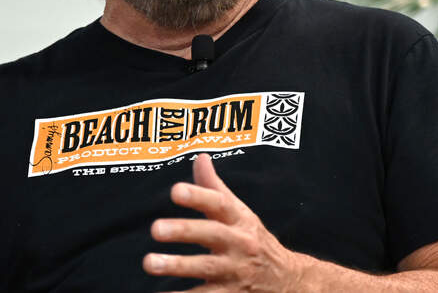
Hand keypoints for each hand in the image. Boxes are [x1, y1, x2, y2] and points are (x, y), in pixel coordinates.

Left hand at [143, 154, 306, 291]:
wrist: (287, 280)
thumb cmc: (253, 240)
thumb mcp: (239, 213)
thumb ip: (214, 188)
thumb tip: (199, 157)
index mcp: (239, 219)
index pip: (220, 203)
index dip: (198, 196)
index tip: (175, 191)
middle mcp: (239, 243)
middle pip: (212, 234)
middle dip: (184, 230)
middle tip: (155, 229)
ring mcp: (235, 271)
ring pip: (206, 268)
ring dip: (177, 266)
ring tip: (150, 263)